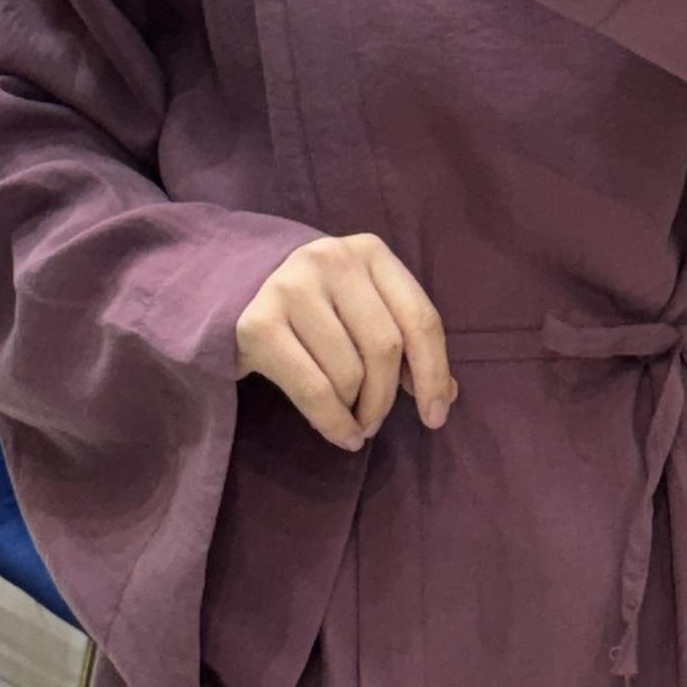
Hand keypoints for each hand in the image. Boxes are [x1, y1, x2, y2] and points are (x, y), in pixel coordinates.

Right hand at [234, 232, 456, 452]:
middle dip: (386, 398)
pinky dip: (333, 422)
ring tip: (351, 418)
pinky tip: (341, 434)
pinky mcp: (257, 322)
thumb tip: (446, 396)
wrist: (240, 292)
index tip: (435, 417)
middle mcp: (331, 259)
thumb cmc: (321, 308)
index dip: (434, 373)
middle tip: (376, 423)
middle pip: (385, 347)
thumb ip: (407, 344)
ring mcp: (291, 287)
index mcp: (370, 252)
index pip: (420, 319)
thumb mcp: (367, 310)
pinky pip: (313, 389)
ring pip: (349, 372)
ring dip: (356, 410)